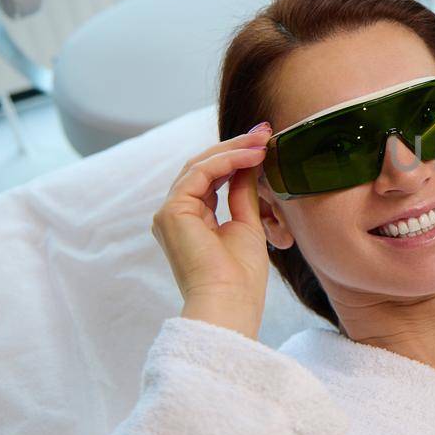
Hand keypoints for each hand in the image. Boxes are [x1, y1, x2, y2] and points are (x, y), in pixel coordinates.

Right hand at [151, 123, 273, 338]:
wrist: (230, 302)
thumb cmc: (241, 277)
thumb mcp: (247, 224)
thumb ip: (243, 193)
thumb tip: (251, 162)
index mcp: (190, 220)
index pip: (211, 177)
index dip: (237, 157)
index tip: (265, 141)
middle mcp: (175, 214)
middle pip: (203, 167)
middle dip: (235, 146)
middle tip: (264, 132)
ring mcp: (169, 213)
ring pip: (199, 165)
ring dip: (234, 149)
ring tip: (264, 140)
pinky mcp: (171, 212)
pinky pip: (199, 174)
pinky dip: (227, 161)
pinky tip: (252, 156)